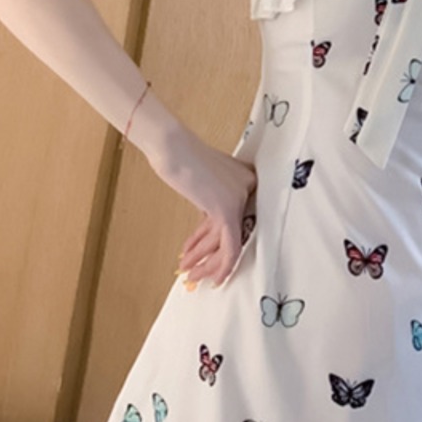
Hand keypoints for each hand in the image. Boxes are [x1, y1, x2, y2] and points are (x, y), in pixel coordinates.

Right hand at [149, 126, 257, 287]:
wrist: (172, 146)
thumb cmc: (181, 158)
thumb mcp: (202, 183)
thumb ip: (212, 202)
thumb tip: (208, 229)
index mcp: (246, 181)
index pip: (233, 220)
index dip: (214, 243)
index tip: (202, 257)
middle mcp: (249, 190)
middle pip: (232, 234)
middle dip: (211, 258)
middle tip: (197, 273)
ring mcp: (240, 199)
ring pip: (229, 243)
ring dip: (206, 263)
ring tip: (190, 274)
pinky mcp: (228, 209)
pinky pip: (229, 246)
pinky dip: (218, 264)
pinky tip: (203, 274)